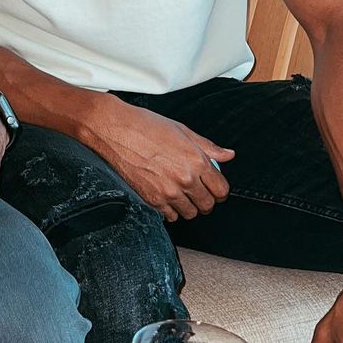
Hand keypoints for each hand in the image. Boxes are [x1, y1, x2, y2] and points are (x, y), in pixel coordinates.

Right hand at [83, 94, 233, 221]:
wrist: (115, 129)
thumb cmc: (146, 126)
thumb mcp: (182, 130)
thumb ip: (207, 147)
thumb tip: (228, 155)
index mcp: (197, 161)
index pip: (221, 189)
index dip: (220, 190)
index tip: (215, 189)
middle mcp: (185, 179)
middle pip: (207, 205)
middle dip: (206, 200)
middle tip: (198, 193)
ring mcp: (168, 191)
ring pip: (190, 213)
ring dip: (189, 206)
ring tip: (181, 195)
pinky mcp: (151, 199)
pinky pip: (170, 216)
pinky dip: (171, 210)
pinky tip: (166, 197)